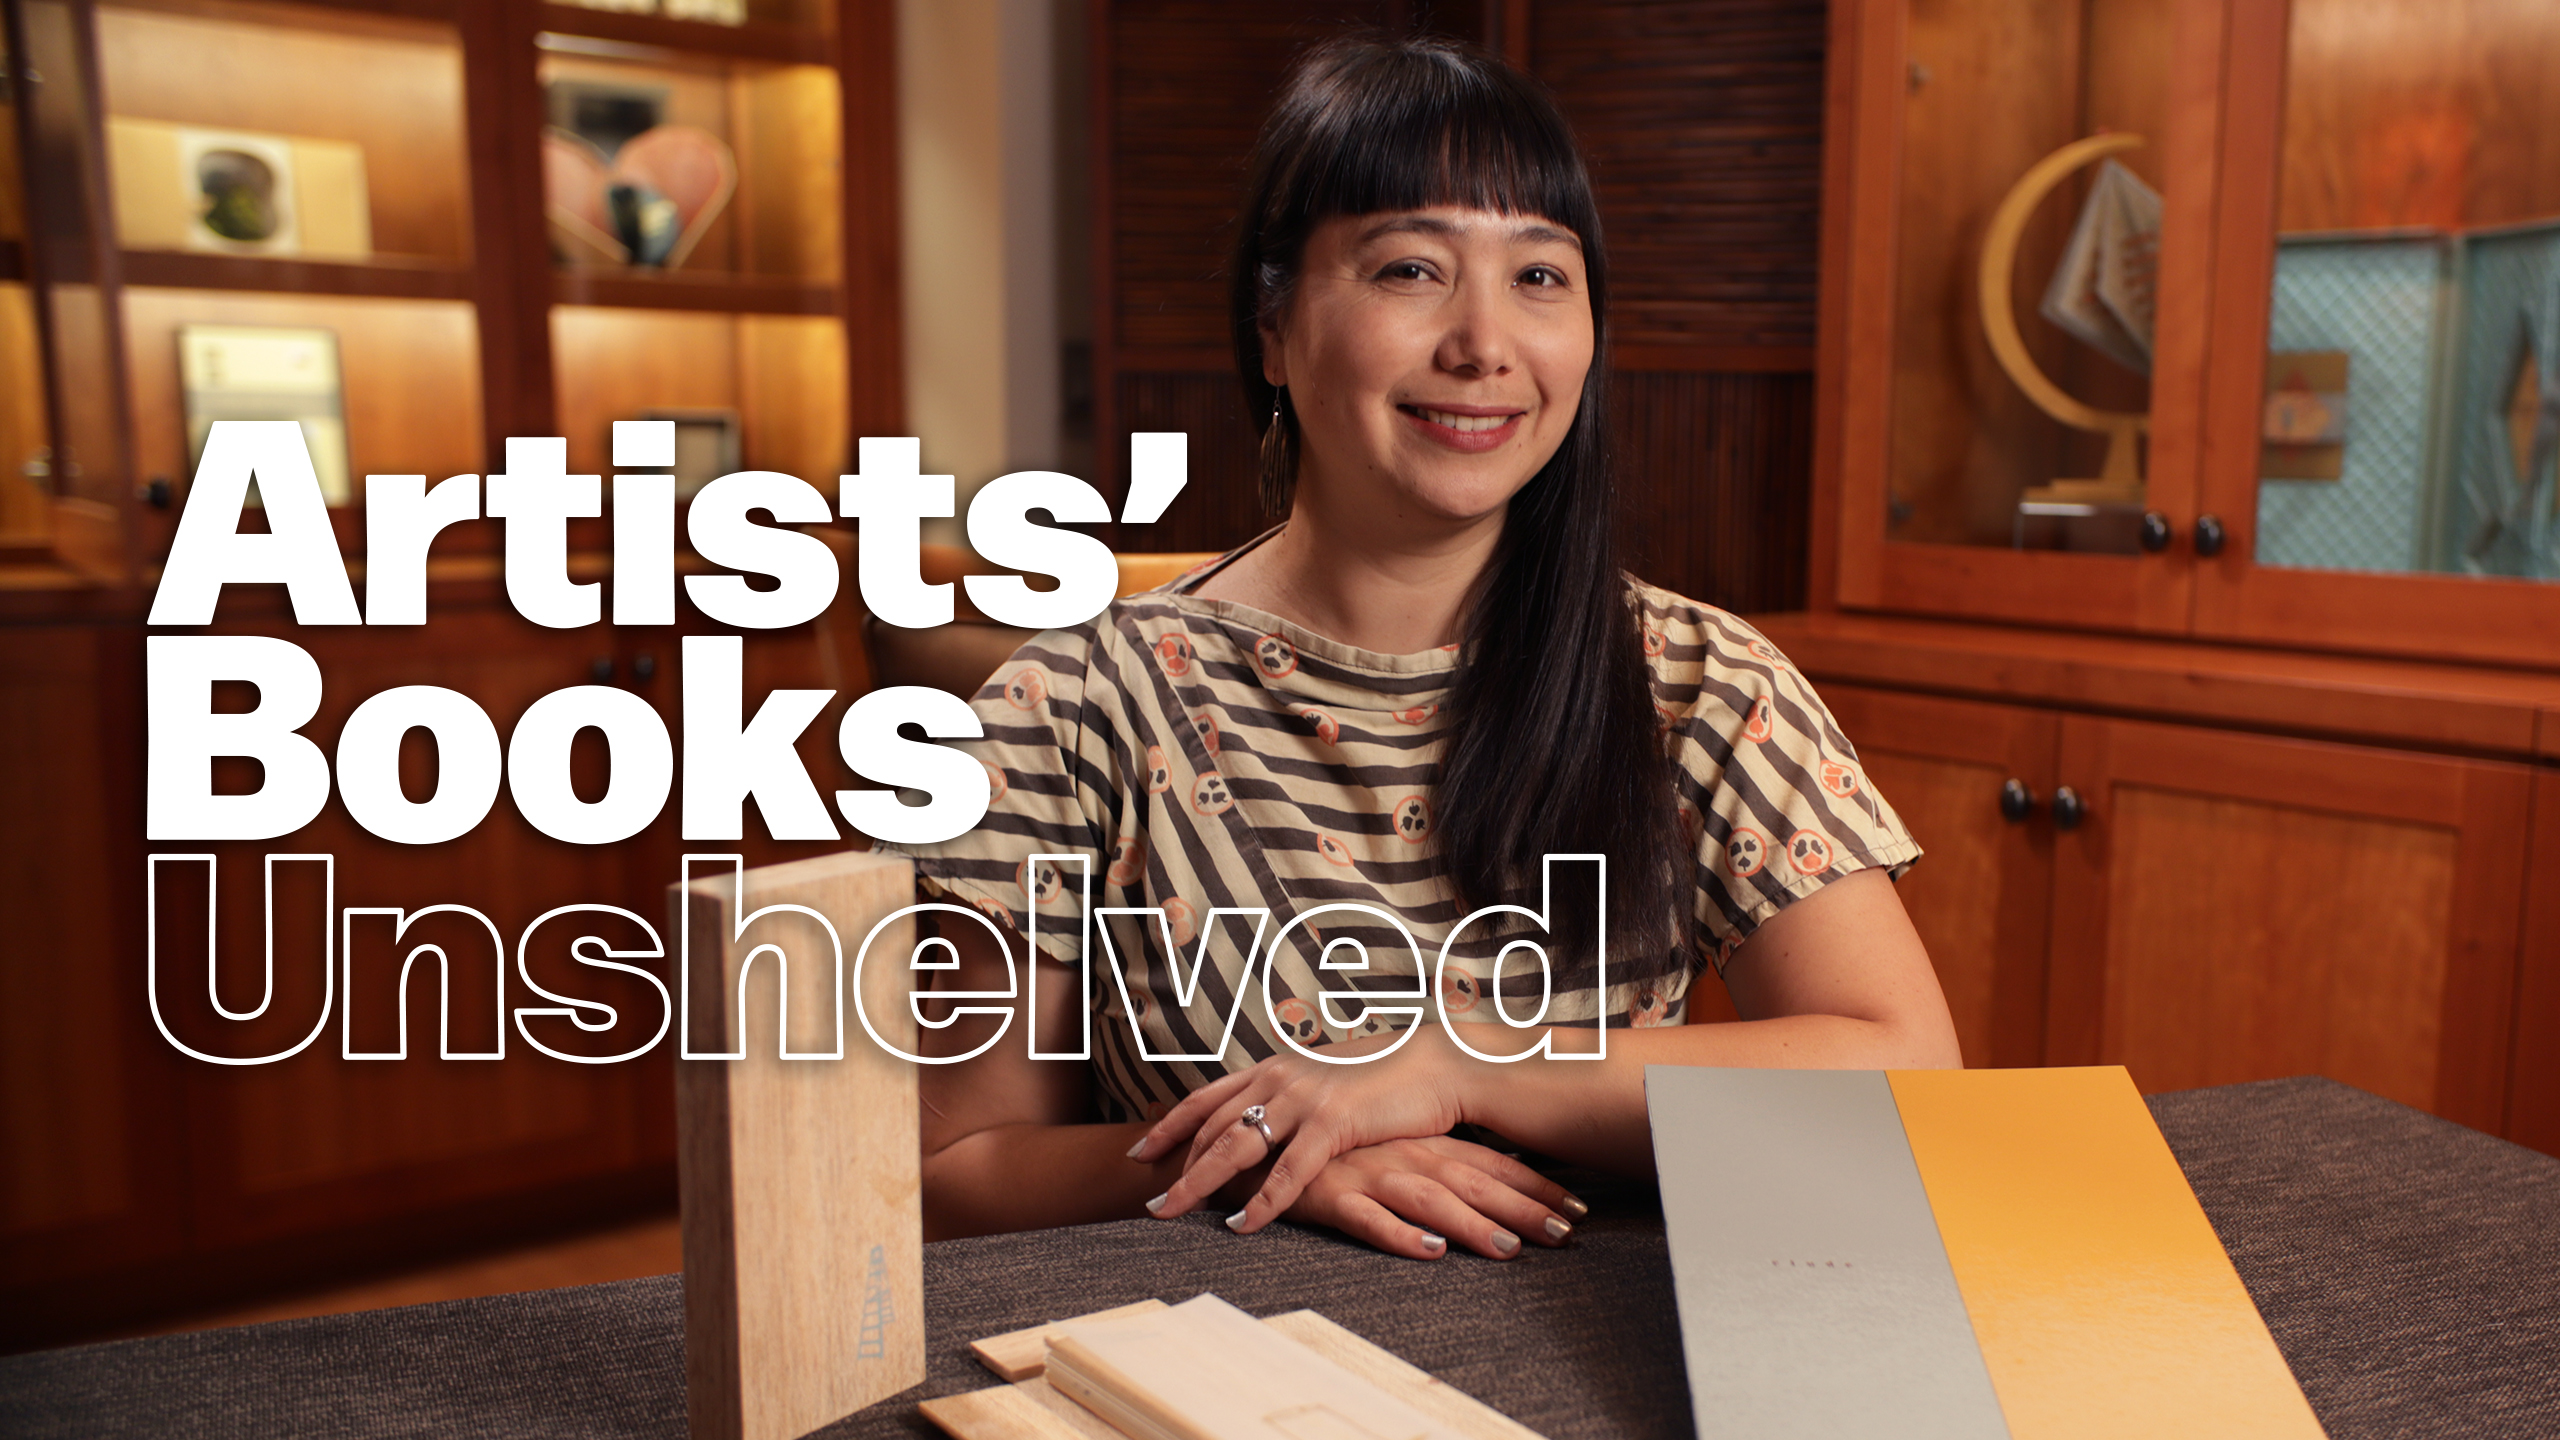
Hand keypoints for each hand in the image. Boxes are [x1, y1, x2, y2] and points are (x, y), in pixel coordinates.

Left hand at [1129, 1024, 1484, 1231]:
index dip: (1170, 1125)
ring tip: (1171, 1214)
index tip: (1142, 1151)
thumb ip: (1293, 1095)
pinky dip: (1260, 1203)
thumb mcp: (1327, 1077)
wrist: (1440, 1062)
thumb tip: (1270, 1114)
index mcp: (1276, 1066)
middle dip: (1174, 1165)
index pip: (1207, 1098)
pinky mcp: (1334, 1124)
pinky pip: (1287, 1172)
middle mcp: (1280, 1077)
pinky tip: (1240, 1225)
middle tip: (1149, 1200)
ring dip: (1199, 1184)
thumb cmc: (1388, 1074)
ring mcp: (1305, 1099)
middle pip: (1210, 1127)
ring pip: (1235, 1148)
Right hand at [1273, 1136, 1584, 1259]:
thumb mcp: (1389, 1149)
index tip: (1579, 1207)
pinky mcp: (1332, 1195)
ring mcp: (1368, 1173)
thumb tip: (1488, 1186)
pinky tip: (1430, 1251)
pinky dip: (1401, 1234)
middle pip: (1474, 1182)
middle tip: (1567, 1233)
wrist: (1255, 1142)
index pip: (1491, 1164)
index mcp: (1421, 1143)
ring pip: (1430, 1200)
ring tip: (1509, 1251)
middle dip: (1523, 1208)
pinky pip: (1369, 1218)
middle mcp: (1402, 1154)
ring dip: (1473, 1225)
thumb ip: (1434, 1164)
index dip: (1536, 1185)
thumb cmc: (1330, 1151)